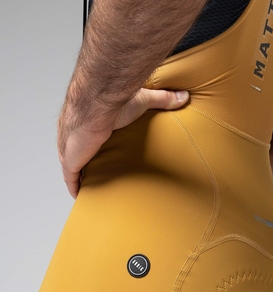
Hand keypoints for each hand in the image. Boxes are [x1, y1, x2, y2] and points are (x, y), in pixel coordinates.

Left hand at [58, 89, 188, 198]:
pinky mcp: (70, 161)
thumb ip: (163, 99)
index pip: (87, 137)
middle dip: (83, 163)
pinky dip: (74, 187)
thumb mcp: (144, 100)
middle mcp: (73, 136)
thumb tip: (184, 96)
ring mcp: (69, 150)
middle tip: (95, 173)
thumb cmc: (114, 101)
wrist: (98, 104)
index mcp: (87, 122)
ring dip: (78, 177)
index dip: (91, 145)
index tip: (99, 153)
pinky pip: (70, 179)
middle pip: (77, 153)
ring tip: (89, 187)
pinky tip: (80, 195)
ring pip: (72, 168)